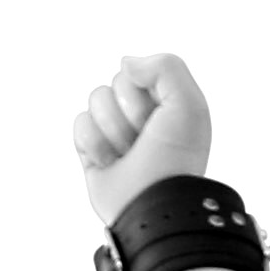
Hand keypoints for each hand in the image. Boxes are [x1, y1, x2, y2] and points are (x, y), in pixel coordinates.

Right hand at [74, 53, 212, 229]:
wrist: (153, 206)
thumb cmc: (175, 160)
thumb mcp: (189, 105)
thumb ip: (167, 66)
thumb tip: (126, 64)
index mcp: (165, 104)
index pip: (137, 72)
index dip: (145, 94)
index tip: (159, 122)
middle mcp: (141, 116)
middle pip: (114, 83)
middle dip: (128, 113)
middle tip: (144, 142)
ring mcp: (115, 132)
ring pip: (96, 101)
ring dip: (113, 129)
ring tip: (128, 155)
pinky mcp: (93, 150)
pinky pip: (80, 123)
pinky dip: (94, 143)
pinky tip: (110, 163)